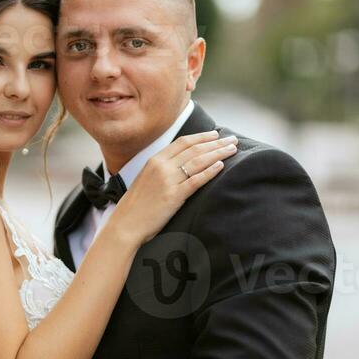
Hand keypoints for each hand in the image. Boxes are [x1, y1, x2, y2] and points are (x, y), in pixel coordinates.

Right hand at [109, 130, 237, 245]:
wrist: (125, 224)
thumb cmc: (135, 206)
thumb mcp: (145, 179)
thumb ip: (161, 170)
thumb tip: (178, 166)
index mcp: (154, 160)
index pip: (183, 142)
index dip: (201, 137)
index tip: (215, 135)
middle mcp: (162, 166)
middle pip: (194, 149)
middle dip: (216, 143)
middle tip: (232, 139)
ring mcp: (168, 180)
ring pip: (198, 161)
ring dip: (218, 153)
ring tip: (232, 150)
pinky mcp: (174, 196)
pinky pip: (196, 180)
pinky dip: (210, 171)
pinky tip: (221, 166)